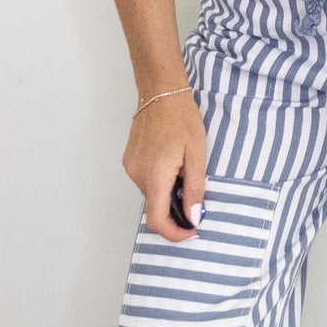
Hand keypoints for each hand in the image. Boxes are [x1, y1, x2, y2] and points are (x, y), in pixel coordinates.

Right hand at [123, 93, 208, 243]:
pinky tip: (173, 165)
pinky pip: (146, 182)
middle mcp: (138, 174)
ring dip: (168, 194)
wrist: (161, 92)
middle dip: (176, 211)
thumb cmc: (181, 118)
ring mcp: (131, 168)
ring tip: (184, 172)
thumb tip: (194, 217)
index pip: (158, 220)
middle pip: (155, 209)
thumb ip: (195, 189)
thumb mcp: (197, 155)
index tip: (191, 231)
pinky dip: (161, 183)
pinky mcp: (129, 161)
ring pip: (151, 195)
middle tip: (195, 197)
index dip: (174, 234)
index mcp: (155, 175)